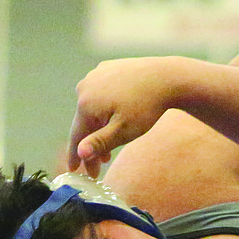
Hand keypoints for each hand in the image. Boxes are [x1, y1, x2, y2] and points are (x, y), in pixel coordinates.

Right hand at [68, 56, 191, 176]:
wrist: (165, 78)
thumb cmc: (146, 108)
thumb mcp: (123, 131)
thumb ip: (100, 142)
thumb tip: (79, 152)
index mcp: (86, 104)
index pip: (77, 135)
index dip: (75, 156)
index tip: (73, 170)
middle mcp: (84, 87)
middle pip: (85, 122)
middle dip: (91, 146)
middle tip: (97, 169)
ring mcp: (94, 75)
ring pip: (93, 108)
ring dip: (99, 129)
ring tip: (107, 153)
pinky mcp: (106, 69)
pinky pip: (101, 95)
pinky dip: (105, 111)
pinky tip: (113, 121)